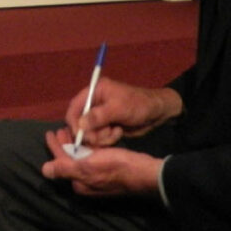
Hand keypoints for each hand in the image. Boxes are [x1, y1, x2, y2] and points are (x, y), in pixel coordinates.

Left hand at [41, 128, 162, 197]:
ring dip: (74, 145)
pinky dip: (86, 148)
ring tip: (70, 131)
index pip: (60, 161)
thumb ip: (65, 168)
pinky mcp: (107, 172)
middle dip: (64, 144)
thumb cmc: (115, 166)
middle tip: (61, 128)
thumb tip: (44, 170)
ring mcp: (96, 178)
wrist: (144, 172)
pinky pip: (91, 158)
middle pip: (69, 159)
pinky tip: (87, 140)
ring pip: (79, 158)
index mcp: (79, 182)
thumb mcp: (87, 167)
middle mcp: (86, 182)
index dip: (54, 146)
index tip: (50, 132)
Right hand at [66, 77, 182, 146]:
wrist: (157, 113)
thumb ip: (98, 116)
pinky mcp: (107, 127)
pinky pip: (100, 137)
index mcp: (94, 91)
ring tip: (115, 132)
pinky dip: (107, 139)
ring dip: (101, 137)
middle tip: (102, 137)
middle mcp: (94, 103)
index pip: (74, 107)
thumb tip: (79, 124)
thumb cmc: (138, 105)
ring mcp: (100, 116)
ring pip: (90, 132)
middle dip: (90, 132)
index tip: (79, 135)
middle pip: (80, 122)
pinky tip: (118, 133)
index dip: (73, 122)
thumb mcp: (118, 108)